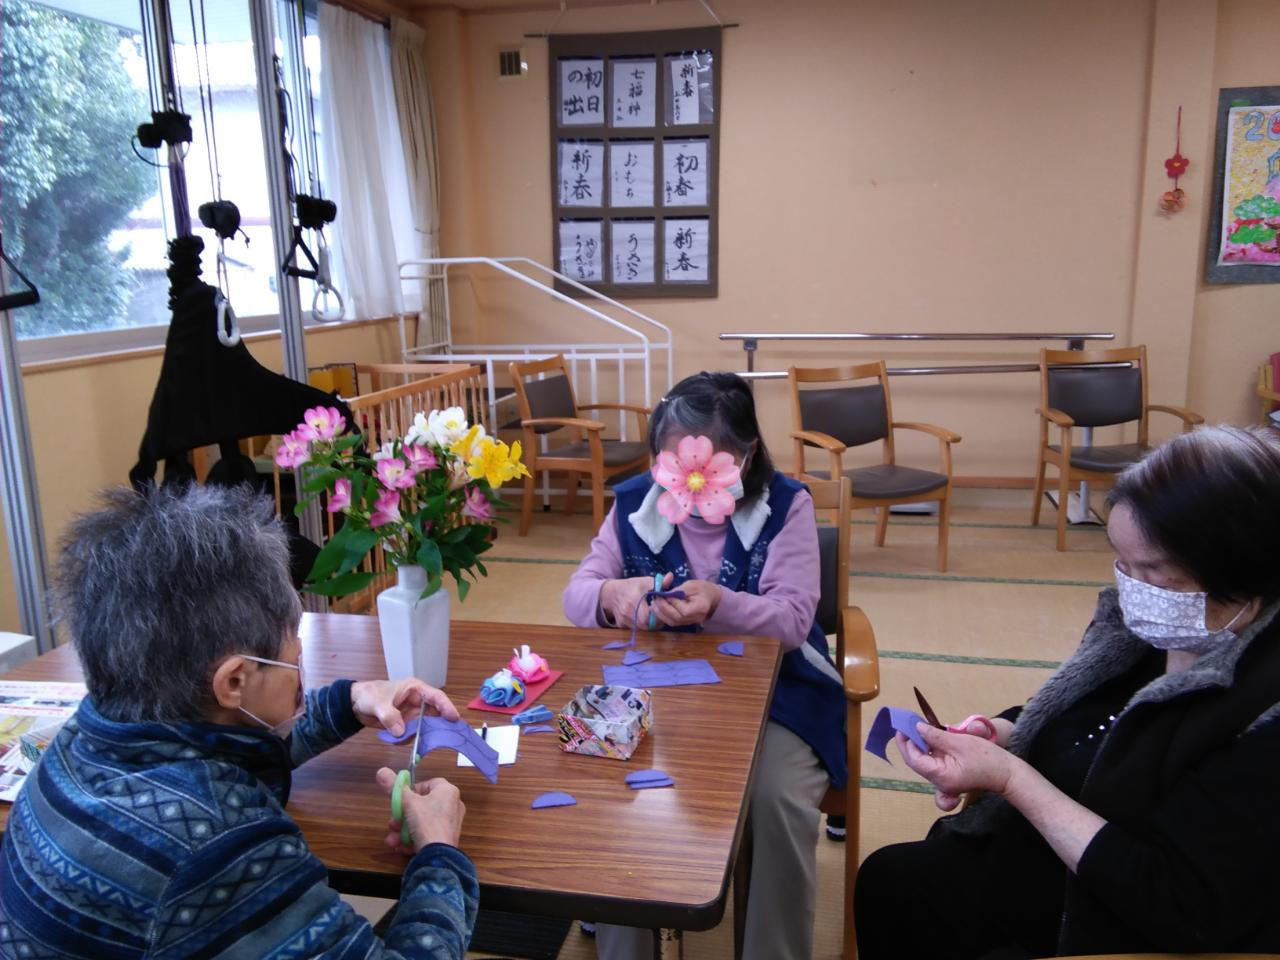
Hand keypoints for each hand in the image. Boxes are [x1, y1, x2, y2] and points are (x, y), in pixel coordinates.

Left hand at [351, 678, 458, 736]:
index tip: (454, 718)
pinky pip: (413, 735)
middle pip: (435, 714)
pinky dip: (408, 740)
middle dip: (439, 725)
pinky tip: (398, 740)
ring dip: (422, 735)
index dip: (446, 706)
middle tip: (445, 737)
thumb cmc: (368, 695)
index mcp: (415, 690)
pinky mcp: (405, 725)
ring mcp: (412, 715)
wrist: (354, 705)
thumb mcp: (378, 703)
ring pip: (425, 727)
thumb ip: (389, 716)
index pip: (436, 697)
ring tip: (418, 743)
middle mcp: (417, 703)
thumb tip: (401, 731)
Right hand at [376, 768, 464, 852]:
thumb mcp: (407, 802)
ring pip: (421, 823)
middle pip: (421, 806)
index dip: (411, 791)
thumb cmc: (426, 822)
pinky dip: (412, 840)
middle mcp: (452, 805)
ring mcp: (450, 824)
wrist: (439, 855)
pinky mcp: (446, 839)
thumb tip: (381, 771)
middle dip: (402, 816)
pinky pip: (426, 835)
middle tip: (392, 823)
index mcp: (448, 791)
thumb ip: (394, 786)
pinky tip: (400, 847)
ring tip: (392, 839)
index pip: (428, 784)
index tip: (400, 800)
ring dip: (403, 831)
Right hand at [600, 574, 671, 626]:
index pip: (648, 616)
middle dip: (655, 622)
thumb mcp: (645, 582)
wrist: (612, 593)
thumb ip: (660, 582)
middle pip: (645, 625)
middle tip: (659, 615)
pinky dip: (640, 625)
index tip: (661, 609)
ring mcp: (623, 619)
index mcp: (634, 600)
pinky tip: (643, 618)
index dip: (657, 615)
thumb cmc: (631, 586)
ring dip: (649, 624)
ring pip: (641, 628)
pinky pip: (634, 629)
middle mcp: (627, 611)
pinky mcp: (621, 625)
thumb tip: (671, 576)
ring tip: (653, 616)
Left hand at [652, 578, 720, 627]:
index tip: (664, 594)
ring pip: (673, 622)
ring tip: (653, 604)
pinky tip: (658, 609)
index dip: (673, 603)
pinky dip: (664, 616)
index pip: (684, 610)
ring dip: (661, 614)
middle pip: (677, 618)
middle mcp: (695, 618)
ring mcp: (690, 622)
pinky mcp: (685, 623)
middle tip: (655, 599)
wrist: (711, 597)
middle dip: (663, 609)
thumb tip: (665, 595)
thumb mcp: (692, 585)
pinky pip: (673, 622)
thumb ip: (679, 590)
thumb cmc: (702, 588)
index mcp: (700, 608)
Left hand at [897, 723, 1016, 799]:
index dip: (906, 743)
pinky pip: (935, 762)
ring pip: (925, 761)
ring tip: (916, 728)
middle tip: (906, 726)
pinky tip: (930, 737)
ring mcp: (945, 779)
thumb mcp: (959, 742)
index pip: (915, 760)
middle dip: (910, 744)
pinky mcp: (950, 774)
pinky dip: (930, 749)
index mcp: (941, 777)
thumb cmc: (987, 758)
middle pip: (917, 762)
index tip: (902, 727)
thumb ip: (935, 736)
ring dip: (919, 745)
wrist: (1008, 774)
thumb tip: (917, 728)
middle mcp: (940, 782)